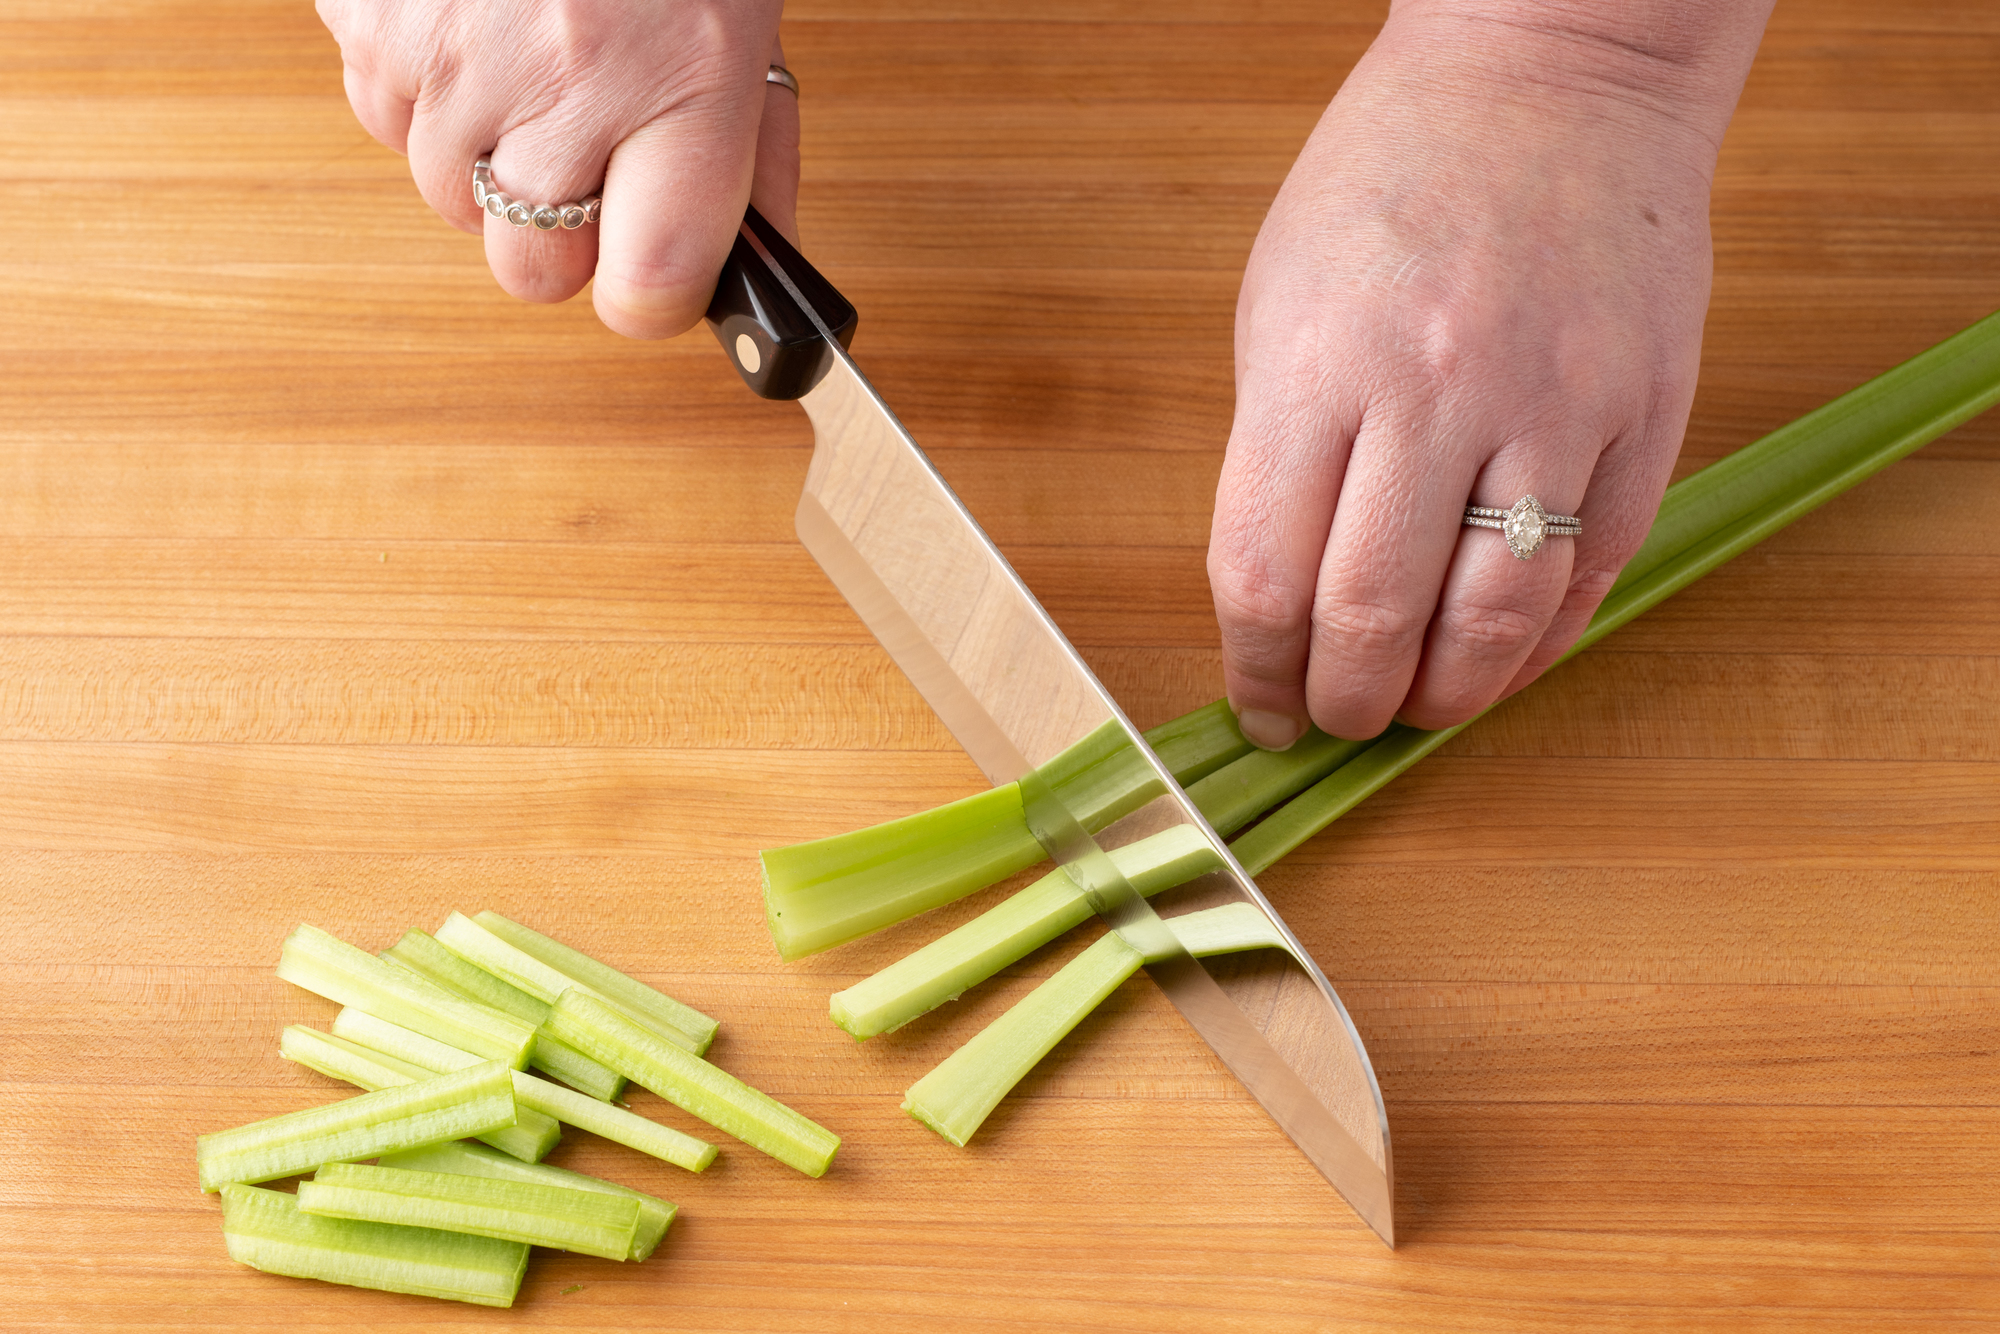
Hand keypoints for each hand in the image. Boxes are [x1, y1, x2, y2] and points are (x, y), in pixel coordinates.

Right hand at [318, 0, 795, 336]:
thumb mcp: (742, 29)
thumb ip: (756, 161)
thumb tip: (760, 276)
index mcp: (685, 82)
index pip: (648, 287)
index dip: (648, 297)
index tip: (652, 276)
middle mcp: (567, 75)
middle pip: (531, 270)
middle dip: (560, 234)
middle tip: (588, 152)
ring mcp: (453, 49)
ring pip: (448, 200)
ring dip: (487, 155)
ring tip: (532, 60)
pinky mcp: (370, 16)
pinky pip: (383, 117)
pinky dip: (426, 92)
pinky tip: (473, 24)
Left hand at [1207, 1, 1770, 746]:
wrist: (1552, 75)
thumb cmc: (1391, 184)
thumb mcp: (1280, 301)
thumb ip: (1278, 454)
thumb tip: (1279, 607)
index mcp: (1317, 364)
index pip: (1265, 577)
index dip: (1257, 674)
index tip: (1261, 710)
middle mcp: (1435, 392)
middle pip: (1374, 620)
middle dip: (1346, 704)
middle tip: (1340, 719)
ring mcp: (1553, 405)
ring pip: (1495, 622)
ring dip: (1446, 699)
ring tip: (1417, 709)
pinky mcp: (1645, 414)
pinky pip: (1591, 575)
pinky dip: (1538, 647)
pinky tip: (1499, 661)